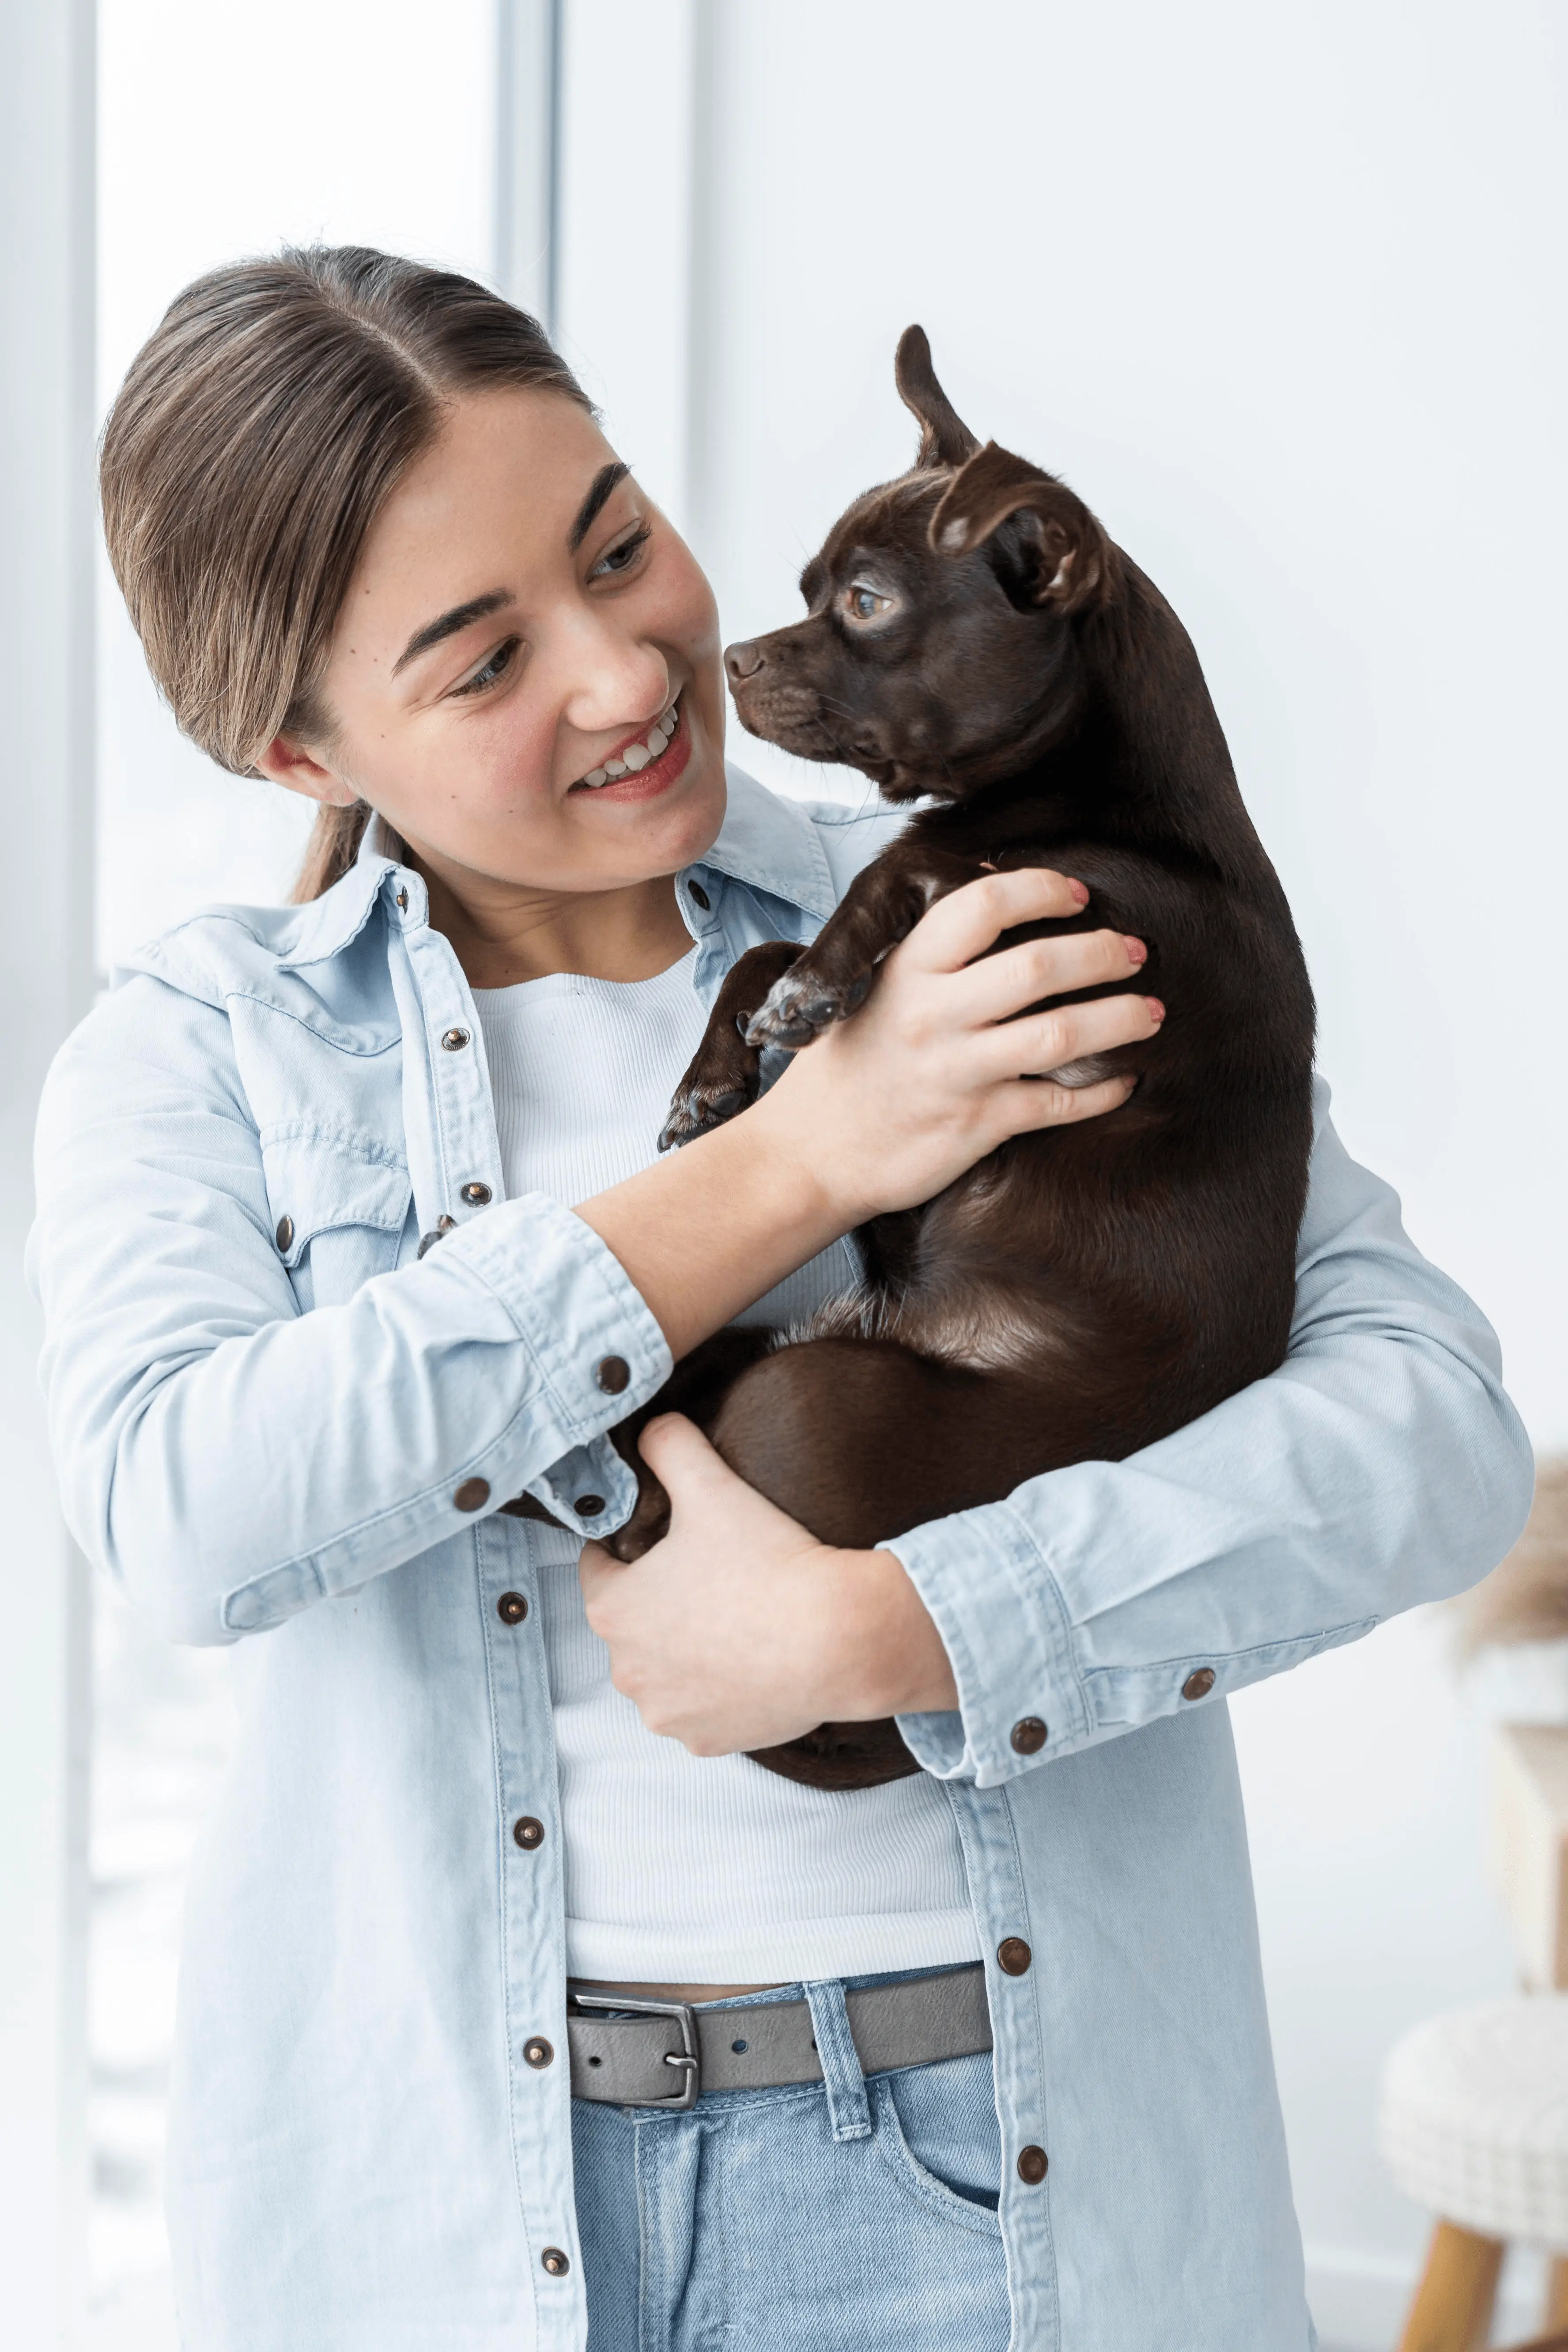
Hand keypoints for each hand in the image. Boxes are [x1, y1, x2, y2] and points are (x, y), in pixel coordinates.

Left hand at [579, 1414, 956, 1755]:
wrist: (839, 1638)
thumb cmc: (769, 1564)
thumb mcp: (713, 1484)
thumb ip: (669, 1444)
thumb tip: (653, 1427)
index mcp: (613, 1611)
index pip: (597, 1568)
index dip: (628, 1547)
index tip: (664, 1537)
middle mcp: (628, 1672)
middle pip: (632, 1623)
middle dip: (659, 1599)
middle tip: (709, 1573)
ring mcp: (669, 1714)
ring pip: (666, 1670)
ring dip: (687, 1648)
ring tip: (734, 1616)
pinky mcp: (711, 1741)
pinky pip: (704, 1708)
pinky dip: (720, 1687)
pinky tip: (753, 1659)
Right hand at [749, 866, 1161, 1226]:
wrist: (808, 1155)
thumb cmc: (846, 1068)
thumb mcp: (873, 992)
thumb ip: (931, 955)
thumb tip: (999, 896)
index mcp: (907, 971)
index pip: (984, 906)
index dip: (1043, 891)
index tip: (1080, 896)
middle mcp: (933, 1015)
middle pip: (1037, 967)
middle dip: (1102, 954)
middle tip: (1136, 951)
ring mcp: (956, 1072)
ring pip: (1060, 1035)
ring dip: (1120, 1019)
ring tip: (1153, 1013)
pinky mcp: (976, 1125)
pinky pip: (1056, 1104)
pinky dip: (1102, 1093)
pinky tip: (1125, 1083)